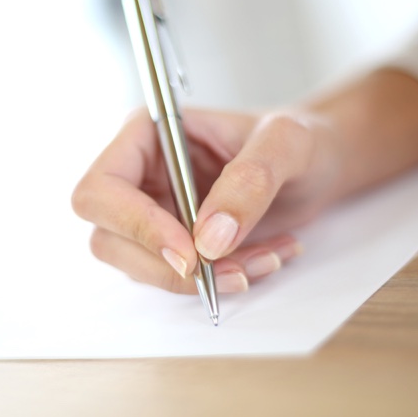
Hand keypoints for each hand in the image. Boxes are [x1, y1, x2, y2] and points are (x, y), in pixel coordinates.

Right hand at [71, 107, 341, 293]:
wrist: (316, 164)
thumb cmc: (296, 138)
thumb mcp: (287, 142)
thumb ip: (251, 180)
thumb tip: (209, 240)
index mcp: (146, 135)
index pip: (101, 189)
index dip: (135, 225)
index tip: (190, 252)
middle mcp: (138, 175)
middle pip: (109, 238)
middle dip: (170, 266)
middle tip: (232, 270)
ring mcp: (151, 213)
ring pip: (141, 267)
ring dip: (203, 279)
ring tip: (265, 258)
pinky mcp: (172, 244)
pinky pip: (177, 279)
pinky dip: (220, 281)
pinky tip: (263, 258)